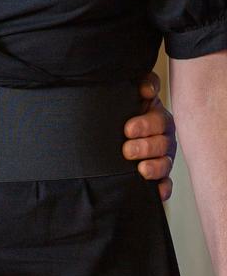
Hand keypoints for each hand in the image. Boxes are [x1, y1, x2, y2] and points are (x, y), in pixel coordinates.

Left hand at [123, 72, 176, 200]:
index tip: (127, 130)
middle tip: (127, 149)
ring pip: (165, 163)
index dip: (146, 124)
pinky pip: (166, 183)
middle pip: (162, 142)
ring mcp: (163, 157)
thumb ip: (141, 85)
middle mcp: (163, 137)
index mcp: (157, 117)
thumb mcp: (128, 95)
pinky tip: (157, 191)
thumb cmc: (123, 111)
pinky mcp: (160, 176)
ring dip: (154, 167)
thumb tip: (145, 88)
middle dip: (145, 147)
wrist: (109, 134)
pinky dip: (163, 188)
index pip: (159, 118)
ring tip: (141, 169)